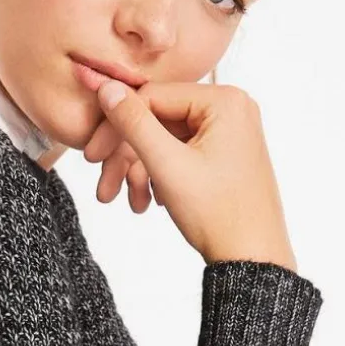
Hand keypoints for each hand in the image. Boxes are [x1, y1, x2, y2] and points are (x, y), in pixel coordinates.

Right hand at [80, 75, 296, 266]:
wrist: (253, 259)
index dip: (116, 127)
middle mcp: (232, 109)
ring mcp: (232, 132)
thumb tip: (107, 86)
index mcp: (224, 101)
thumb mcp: (167, 165)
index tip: (91, 156)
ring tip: (133, 204)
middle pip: (160, 121)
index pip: (153, 98)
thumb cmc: (218, 214)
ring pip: (169, 142)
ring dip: (143, 172)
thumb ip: (134, 123)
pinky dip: (163, 175)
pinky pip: (184, 154)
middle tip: (104, 188)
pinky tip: (153, 201)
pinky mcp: (228, 155)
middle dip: (129, 158)